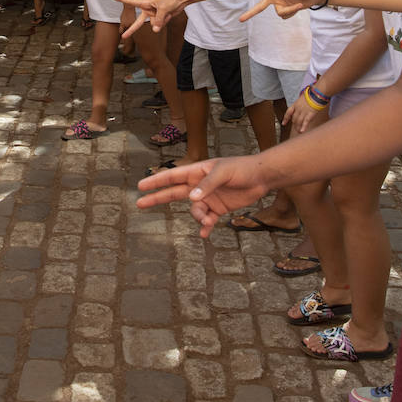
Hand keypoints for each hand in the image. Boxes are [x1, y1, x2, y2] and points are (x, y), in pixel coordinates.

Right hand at [113, 0, 183, 36]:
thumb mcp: (163, 9)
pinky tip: (169, 15)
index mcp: (146, 4)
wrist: (180, 0)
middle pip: (138, 22)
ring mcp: (153, 15)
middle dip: (132, 30)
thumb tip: (155, 30)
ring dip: (161, 20)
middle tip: (124, 37)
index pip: (131, 2)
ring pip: (154, 24)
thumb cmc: (171, 0)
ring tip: (167, 12)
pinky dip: (165, 21)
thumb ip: (158, 20)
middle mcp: (147, 10)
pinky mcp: (159, 19)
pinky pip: (160, 25)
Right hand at [136, 156, 271, 237]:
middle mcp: (199, 185)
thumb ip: (208, 184)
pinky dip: (206, 226)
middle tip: (139, 204)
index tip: (141, 185)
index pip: (172, 176)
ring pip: (194, 211)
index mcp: (197, 172)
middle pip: (173, 193)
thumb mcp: (224, 172)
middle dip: (157, 198)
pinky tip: (206, 232)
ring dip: (198, 217)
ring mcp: (208, 197)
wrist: (261, 178)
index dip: (156, 181)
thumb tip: (192, 198)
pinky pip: (207, 220)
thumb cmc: (242, 168)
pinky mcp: (218, 208)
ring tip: (208, 220)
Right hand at [238, 0, 319, 20]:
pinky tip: (297, 7)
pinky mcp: (284, 11)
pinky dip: (292, 12)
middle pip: (259, 7)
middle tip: (240, 20)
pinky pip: (285, 16)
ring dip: (290, 10)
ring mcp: (279, 5)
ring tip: (298, 4)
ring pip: (280, 13)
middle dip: (250, 13)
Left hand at [284, 92, 328, 133]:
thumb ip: (301, 104)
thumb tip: (302, 107)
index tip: (283, 123)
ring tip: (299, 131)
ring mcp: (303, 112)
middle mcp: (298, 109)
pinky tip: (302, 131)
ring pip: (298, 122)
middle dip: (294, 124)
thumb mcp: (303, 98)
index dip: (286, 119)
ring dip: (298, 127)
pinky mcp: (310, 114)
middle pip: (294, 119)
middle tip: (296, 128)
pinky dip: (303, 127)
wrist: (317, 93)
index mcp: (295, 104)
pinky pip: (305, 122)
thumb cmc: (312, 94)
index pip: (288, 112)